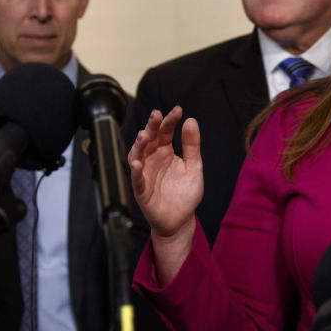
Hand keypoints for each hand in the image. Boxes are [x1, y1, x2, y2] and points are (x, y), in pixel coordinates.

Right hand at [128, 107, 202, 283]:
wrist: (180, 220)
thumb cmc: (185, 194)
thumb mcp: (194, 167)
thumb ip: (192, 145)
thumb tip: (191, 121)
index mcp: (165, 151)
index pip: (165, 131)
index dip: (170, 120)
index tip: (177, 110)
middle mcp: (153, 159)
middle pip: (149, 139)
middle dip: (151, 126)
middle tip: (156, 115)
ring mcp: (145, 173)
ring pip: (138, 155)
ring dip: (139, 145)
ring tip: (143, 135)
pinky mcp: (142, 190)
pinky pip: (137, 179)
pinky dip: (136, 171)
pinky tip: (138, 163)